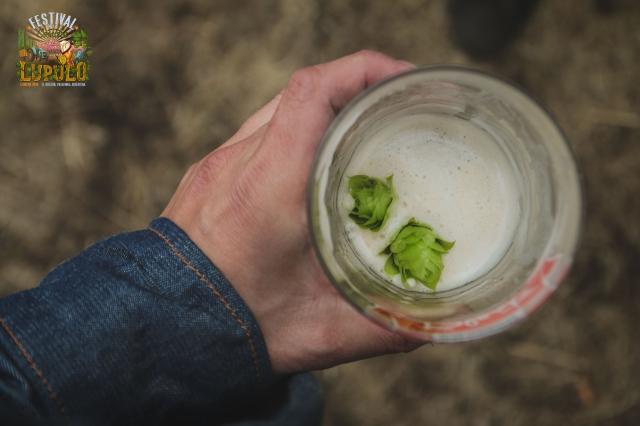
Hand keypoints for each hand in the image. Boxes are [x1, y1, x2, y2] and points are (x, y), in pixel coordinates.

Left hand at [162, 50, 420, 373]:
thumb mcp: (320, 334)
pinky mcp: (208, 175)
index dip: (363, 70)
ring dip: (325, 111)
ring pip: (279, 109)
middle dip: (356, 89)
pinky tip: (317, 164)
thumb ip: (383, 328)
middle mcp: (239, 163)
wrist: (163, 332)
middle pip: (302, 93)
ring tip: (362, 135)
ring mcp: (217, 164)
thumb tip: (433, 326)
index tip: (402, 79)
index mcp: (269, 187)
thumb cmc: (236, 331)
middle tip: (396, 112)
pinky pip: (258, 134)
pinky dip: (296, 134)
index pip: (312, 93)